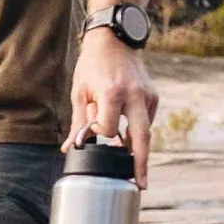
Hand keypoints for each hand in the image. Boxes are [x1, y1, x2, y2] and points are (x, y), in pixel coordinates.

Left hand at [68, 30, 159, 187]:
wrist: (115, 39)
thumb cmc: (92, 66)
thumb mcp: (80, 92)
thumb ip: (80, 122)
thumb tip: (70, 149)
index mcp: (113, 94)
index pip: (108, 129)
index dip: (99, 134)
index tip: (92, 133)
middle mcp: (134, 96)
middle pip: (141, 138)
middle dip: (141, 163)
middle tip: (141, 184)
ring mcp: (147, 96)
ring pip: (145, 132)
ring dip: (137, 149)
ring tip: (133, 168)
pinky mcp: (153, 96)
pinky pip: (145, 121)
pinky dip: (136, 131)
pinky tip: (126, 133)